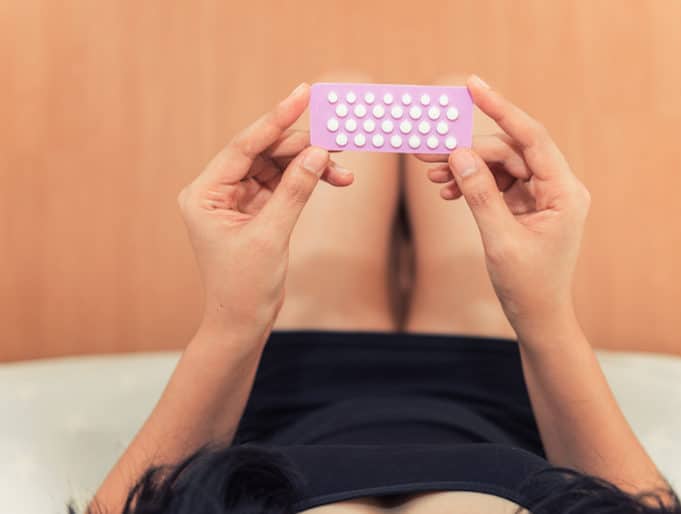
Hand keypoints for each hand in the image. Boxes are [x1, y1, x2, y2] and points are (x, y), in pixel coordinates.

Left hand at [177, 83, 352, 341]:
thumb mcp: (271, 236)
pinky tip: (333, 179)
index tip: (302, 94)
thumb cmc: (244, 287)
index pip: (244, 146)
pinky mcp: (257, 210)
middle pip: (264, 153)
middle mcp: (219, 191)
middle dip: (301, 147)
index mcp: (205, 193)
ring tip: (343, 169)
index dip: (276, 120)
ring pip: (278, 167)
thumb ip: (294, 191)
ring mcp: (238, 200)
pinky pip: (285, 185)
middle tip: (336, 137)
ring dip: (310, 166)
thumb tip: (317, 153)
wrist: (242, 324)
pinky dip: (308, 182)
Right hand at [421, 75, 590, 328]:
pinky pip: (498, 183)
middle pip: (509, 151)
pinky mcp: (529, 206)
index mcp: (564, 192)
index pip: (531, 138)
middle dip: (469, 150)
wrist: (538, 317)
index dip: (501, 109)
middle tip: (428, 152)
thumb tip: (459, 154)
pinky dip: (473, 184)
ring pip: (501, 166)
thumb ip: (480, 194)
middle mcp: (558, 187)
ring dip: (466, 168)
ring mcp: (544, 196)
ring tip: (432, 176)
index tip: (473, 86)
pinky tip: (448, 191)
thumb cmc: (527, 286)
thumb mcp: (499, 239)